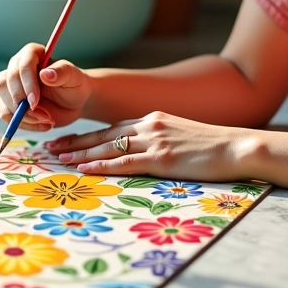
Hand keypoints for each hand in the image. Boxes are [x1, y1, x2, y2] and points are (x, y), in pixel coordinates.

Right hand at [0, 43, 93, 130]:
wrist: (73, 102)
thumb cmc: (74, 85)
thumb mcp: (74, 77)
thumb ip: (62, 72)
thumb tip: (45, 74)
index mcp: (32, 53)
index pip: (22, 64)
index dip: (26, 83)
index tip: (34, 102)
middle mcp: (16, 67)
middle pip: (4, 81)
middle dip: (19, 102)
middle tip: (40, 116)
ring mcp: (10, 85)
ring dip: (18, 115)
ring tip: (44, 121)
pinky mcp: (7, 102)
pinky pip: (3, 113)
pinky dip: (18, 123)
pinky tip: (39, 125)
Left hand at [45, 111, 244, 179]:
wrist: (236, 146)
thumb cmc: (212, 146)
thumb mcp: (181, 135)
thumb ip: (160, 139)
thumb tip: (145, 151)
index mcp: (153, 119)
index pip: (112, 127)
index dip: (88, 134)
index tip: (68, 139)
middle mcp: (149, 125)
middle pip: (104, 134)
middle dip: (75, 141)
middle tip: (51, 147)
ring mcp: (155, 141)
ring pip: (108, 146)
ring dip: (81, 153)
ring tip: (59, 159)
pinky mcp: (162, 158)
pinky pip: (125, 162)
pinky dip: (101, 165)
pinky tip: (84, 168)